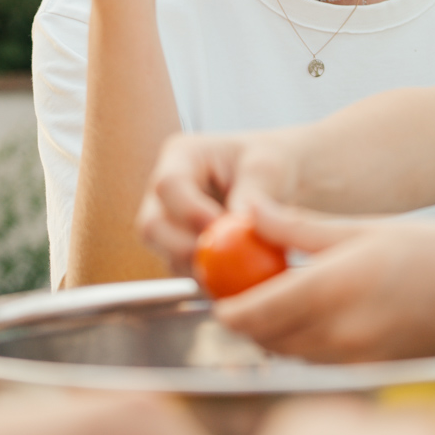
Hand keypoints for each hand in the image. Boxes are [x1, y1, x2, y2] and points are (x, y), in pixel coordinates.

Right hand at [138, 133, 299, 273]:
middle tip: (223, 260)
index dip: (189, 211)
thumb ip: (252, 192)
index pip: (169, 185)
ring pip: (165, 253)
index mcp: (182, 156)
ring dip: (197, 267)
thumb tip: (239, 223)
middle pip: (152, 225)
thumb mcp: (268, 167)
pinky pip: (184, 270)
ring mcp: (171, 222)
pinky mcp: (182, 248)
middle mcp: (167, 191)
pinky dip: (207, 278)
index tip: (221, 228)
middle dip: (184, 248)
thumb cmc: (272, 161)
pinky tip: (235, 278)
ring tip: (236, 270)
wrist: (282, 179)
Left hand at [213, 206, 434, 362]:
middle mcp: (345, 331)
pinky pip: (324, 365)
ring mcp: (361, 358)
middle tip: (239, 300)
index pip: (260, 312)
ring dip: (276, 338)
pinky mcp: (375, 371)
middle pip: (270, 341)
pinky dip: (307, 349)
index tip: (219, 299)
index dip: (230, 311)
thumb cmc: (425, 246)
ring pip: (295, 357)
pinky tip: (314, 321)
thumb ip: (296, 227)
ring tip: (274, 306)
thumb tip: (248, 213)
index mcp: (336, 287)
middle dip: (249, 325)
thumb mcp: (357, 227)